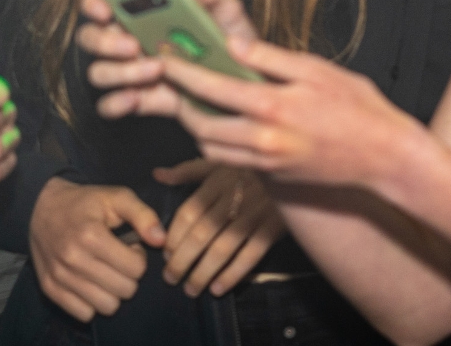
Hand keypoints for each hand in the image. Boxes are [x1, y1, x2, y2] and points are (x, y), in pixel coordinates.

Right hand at [29, 177, 166, 320]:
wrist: (41, 207)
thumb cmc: (85, 202)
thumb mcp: (116, 197)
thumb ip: (143, 215)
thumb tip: (161, 240)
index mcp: (92, 235)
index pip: (136, 268)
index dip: (138, 257)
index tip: (129, 247)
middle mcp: (74, 259)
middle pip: (125, 290)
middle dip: (129, 276)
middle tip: (119, 260)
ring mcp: (60, 276)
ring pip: (107, 306)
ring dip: (112, 292)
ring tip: (106, 271)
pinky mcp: (50, 288)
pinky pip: (84, 314)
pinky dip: (92, 303)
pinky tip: (91, 283)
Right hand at [78, 0, 259, 119]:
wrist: (242, 83)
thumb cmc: (229, 39)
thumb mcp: (227, 12)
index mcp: (140, 12)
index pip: (100, 1)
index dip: (94, 2)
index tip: (106, 9)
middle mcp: (126, 39)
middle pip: (90, 37)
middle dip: (105, 41)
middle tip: (133, 44)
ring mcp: (129, 71)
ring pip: (99, 72)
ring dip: (121, 71)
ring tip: (156, 69)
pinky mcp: (138, 99)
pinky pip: (109, 104)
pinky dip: (117, 102)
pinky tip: (137, 98)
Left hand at [157, 39, 429, 192]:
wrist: (385, 157)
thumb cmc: (358, 107)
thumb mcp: (317, 70)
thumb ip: (271, 59)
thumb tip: (233, 45)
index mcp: (273, 106)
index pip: (212, 87)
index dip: (182, 72)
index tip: (164, 58)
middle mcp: (264, 139)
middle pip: (200, 124)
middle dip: (180, 102)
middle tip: (174, 81)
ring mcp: (268, 161)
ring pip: (211, 146)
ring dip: (195, 124)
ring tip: (194, 99)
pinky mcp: (274, 174)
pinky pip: (230, 160)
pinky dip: (217, 141)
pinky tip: (222, 121)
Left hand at [157, 157, 285, 296]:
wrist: (292, 165)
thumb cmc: (249, 167)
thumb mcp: (220, 162)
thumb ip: (188, 170)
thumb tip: (158, 175)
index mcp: (218, 180)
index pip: (189, 212)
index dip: (174, 237)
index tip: (165, 255)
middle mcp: (234, 196)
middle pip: (202, 233)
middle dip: (182, 260)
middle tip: (171, 278)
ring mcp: (255, 213)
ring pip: (223, 248)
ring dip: (203, 272)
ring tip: (191, 288)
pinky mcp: (273, 228)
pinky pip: (250, 255)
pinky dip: (232, 274)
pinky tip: (218, 288)